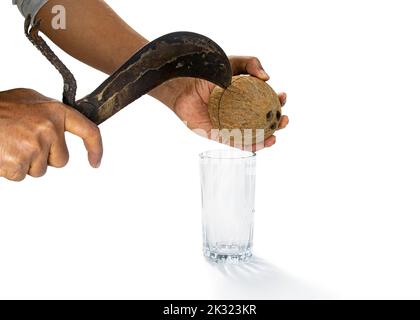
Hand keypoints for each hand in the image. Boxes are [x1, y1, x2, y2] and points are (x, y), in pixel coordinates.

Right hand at [0, 88, 102, 180]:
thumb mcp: (28, 100)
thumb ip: (49, 114)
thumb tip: (63, 128)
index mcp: (55, 111)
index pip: (88, 130)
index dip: (95, 148)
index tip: (95, 161)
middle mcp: (49, 128)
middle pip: (61, 160)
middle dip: (44, 157)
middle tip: (22, 142)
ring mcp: (34, 145)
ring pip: (39, 169)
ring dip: (25, 162)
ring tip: (8, 144)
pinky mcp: (19, 162)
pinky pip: (21, 175)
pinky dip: (10, 169)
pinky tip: (1, 153)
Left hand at [171, 56, 288, 150]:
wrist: (185, 86)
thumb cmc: (209, 73)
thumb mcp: (233, 63)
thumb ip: (251, 63)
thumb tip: (267, 78)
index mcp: (248, 95)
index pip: (268, 100)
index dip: (279, 100)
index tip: (283, 97)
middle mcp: (242, 112)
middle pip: (265, 120)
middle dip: (278, 122)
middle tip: (283, 120)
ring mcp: (233, 125)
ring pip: (255, 135)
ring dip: (268, 138)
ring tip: (274, 137)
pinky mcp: (221, 135)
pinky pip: (238, 143)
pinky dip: (251, 146)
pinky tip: (260, 145)